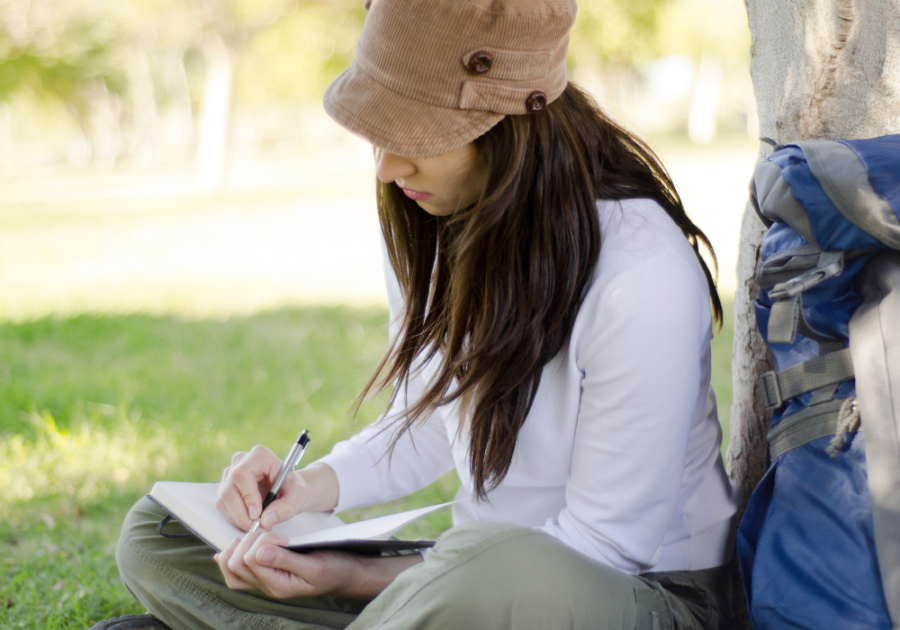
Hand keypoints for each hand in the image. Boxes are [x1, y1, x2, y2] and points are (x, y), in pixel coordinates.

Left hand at [214, 531, 421, 599]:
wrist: (346, 573)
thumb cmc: (335, 569)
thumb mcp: (314, 565)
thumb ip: (285, 560)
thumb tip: (258, 553)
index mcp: (278, 585)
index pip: (251, 561)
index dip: (261, 541)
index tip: (282, 536)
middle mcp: (267, 585)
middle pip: (236, 565)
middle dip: (248, 542)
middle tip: (269, 534)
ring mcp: (264, 580)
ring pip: (232, 568)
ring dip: (239, 547)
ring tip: (257, 536)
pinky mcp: (266, 573)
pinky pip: (238, 570)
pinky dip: (234, 554)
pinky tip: (241, 544)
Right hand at [216, 447, 338, 531]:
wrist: (288, 490)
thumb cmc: (293, 488)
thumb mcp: (298, 496)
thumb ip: (286, 507)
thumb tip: (266, 520)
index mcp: (259, 456)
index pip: (242, 474)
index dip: (247, 496)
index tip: (257, 514)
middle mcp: (241, 461)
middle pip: (229, 489)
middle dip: (241, 513)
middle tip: (256, 526)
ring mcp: (230, 474)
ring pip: (223, 500)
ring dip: (238, 518)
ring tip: (257, 525)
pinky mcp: (226, 487)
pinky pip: (223, 505)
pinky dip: (235, 518)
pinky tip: (250, 521)